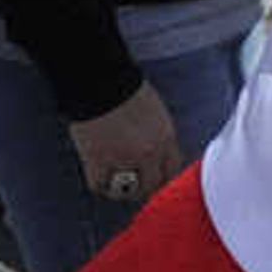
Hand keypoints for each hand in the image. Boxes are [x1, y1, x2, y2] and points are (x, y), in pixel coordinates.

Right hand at [68, 82, 183, 207]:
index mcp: (166, 137)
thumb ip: (158, 134)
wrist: (100, 81)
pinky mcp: (99, 161)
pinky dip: (99, 184)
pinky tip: (99, 179)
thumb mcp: (155, 111)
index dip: (162, 176)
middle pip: (152, 184)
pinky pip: (100, 185)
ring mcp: (125, 159)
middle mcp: (150, 153)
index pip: (172, 170)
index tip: (154, 178)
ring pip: (127, 190)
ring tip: (114, 185)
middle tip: (133, 186)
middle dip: (144, 187)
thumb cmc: (125, 89)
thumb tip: (155, 152)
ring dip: (121, 190)